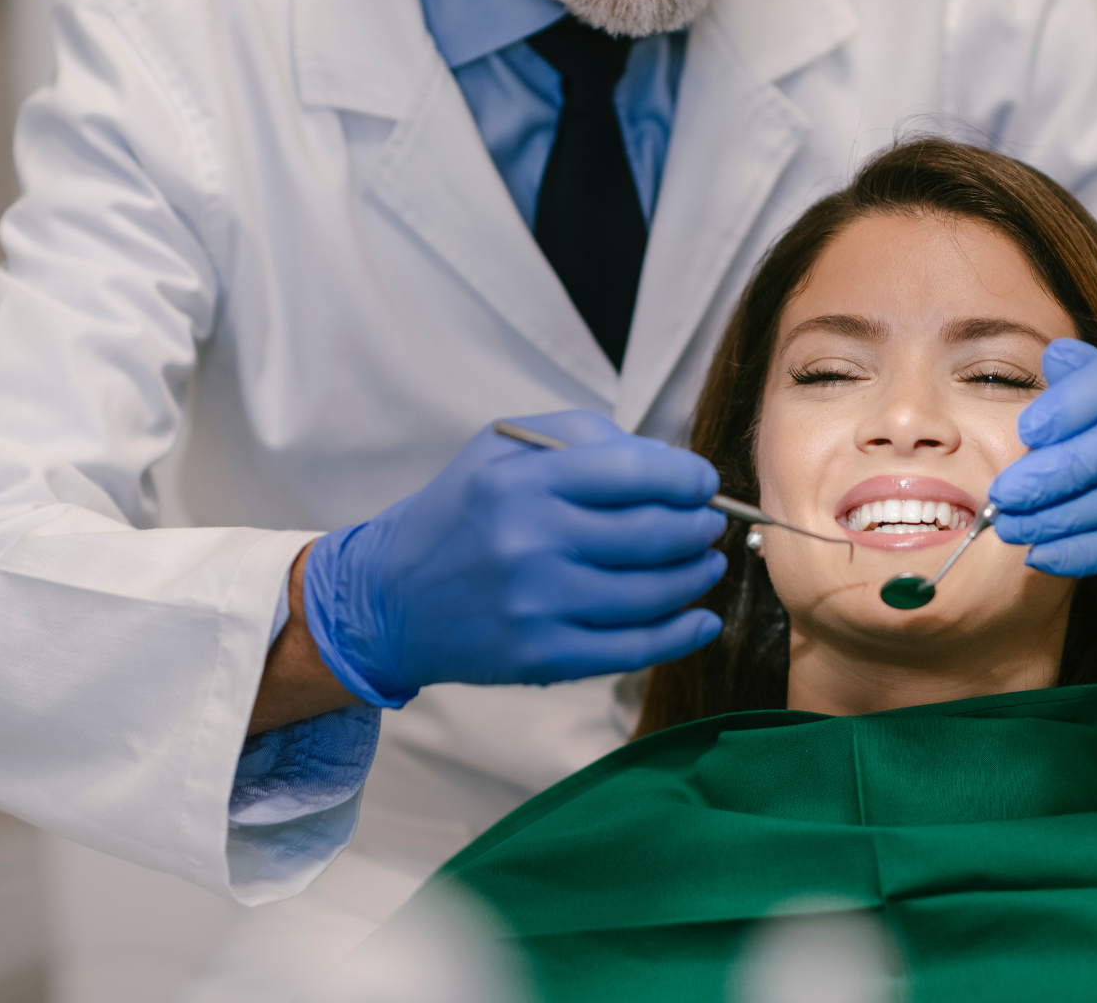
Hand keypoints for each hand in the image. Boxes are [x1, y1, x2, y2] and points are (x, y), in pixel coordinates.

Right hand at [302, 411, 727, 706]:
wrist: (389, 599)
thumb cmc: (458, 515)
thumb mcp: (500, 451)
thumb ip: (583, 439)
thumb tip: (668, 464)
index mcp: (523, 482)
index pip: (634, 472)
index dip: (686, 478)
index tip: (702, 483)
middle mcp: (531, 542)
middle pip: (655, 534)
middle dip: (698, 528)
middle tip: (708, 526)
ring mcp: (538, 605)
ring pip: (653, 592)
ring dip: (696, 577)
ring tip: (704, 565)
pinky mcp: (542, 658)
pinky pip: (634, 648)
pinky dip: (681, 634)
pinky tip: (700, 620)